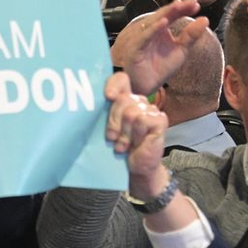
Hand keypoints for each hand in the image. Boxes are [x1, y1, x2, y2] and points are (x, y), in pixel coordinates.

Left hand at [104, 73, 168, 195]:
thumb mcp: (107, 129)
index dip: (113, 85)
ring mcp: (151, 109)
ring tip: (123, 144)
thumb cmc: (120, 149)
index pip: (121, 80)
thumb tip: (87, 105)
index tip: (107, 97)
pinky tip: (137, 143)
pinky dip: (136, 135)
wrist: (136, 167)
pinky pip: (142, 120)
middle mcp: (138, 101)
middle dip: (113, 122)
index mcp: (124, 100)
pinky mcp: (160, 119)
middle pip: (122, 98)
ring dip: (124, 133)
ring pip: (131, 112)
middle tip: (112, 138)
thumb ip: (102, 114)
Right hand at [109, 0, 206, 93]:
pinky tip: (163, 22)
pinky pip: (144, 37)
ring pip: (153, 22)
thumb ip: (191, 36)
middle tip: (191, 1)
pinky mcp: (135, 48)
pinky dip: (153, 29)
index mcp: (161, 29)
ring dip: (166, 13)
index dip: (184, 8)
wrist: (147, 86)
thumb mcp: (181, 50)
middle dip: (177, 7)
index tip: (196, 4)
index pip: (173, 15)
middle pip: (164, 15)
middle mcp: (150, 31)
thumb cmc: (160, 68)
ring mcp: (142, 38)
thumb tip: (205, 19)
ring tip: (178, 5)